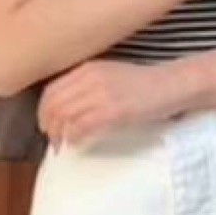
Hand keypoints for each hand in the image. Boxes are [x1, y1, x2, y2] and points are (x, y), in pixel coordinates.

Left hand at [38, 58, 187, 147]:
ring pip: (64, 116)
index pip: (52, 89)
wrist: (172, 85)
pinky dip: (74, 137)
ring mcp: (101, 95)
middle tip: (51, 140)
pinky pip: (82, 126)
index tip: (45, 124)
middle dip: (47, 125)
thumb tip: (70, 107)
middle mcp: (91, 78)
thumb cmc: (145, 84)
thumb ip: (89, 85)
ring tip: (61, 146)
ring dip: (59, 134)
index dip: (43, 110)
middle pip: (54, 104)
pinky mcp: (113, 111)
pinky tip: (76, 144)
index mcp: (88, 68)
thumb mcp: (111, 75)